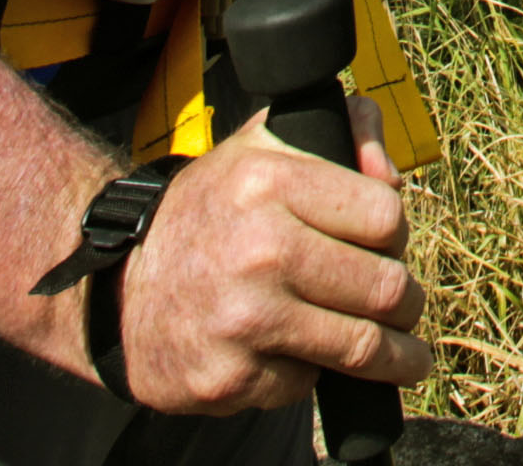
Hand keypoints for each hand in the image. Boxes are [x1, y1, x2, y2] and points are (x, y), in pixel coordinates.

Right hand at [108, 102, 427, 414]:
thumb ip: (336, 137)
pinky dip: (311, 374)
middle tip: (404, 307)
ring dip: (395, 357)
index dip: (396, 234)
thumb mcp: (258, 150)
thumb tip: (385, 159)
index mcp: (268, 182)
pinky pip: (306, 384)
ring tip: (405, 357)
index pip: (386, 215)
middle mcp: (258, 250)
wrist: (115, 291)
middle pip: (385, 287)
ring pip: (362, 347)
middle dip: (406, 302)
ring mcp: (244, 320)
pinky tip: (296, 356)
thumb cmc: (204, 217)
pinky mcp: (230, 379)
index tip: (390, 247)